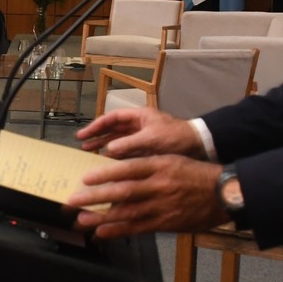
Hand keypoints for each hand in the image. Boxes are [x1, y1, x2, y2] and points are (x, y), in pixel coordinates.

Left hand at [63, 155, 226, 238]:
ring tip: (82, 220)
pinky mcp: (167, 223)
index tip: (85, 178)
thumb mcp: (172, 161)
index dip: (105, 174)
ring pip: (127, 212)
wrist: (224, 194)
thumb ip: (147, 166)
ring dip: (102, 217)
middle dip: (95, 197)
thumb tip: (119, 173)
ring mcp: (163, 206)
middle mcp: (159, 185)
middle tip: (73, 200)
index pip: (127, 169)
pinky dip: (119, 230)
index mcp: (160, 166)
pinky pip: (139, 228)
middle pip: (122, 191)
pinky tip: (103, 232)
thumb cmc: (196, 175)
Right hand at [76, 108, 203, 159]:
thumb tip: (108, 149)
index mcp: (140, 116)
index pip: (112, 118)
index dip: (96, 126)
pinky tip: (109, 164)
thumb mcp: (151, 139)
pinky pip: (128, 153)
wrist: (200, 147)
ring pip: (119, 142)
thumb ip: (129, 144)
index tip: (83, 135)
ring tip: (90, 154)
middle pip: (113, 129)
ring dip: (105, 147)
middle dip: (98, 136)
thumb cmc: (177, 138)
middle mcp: (140, 126)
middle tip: (82, 145)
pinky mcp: (148, 151)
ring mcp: (144, 139)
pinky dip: (117, 158)